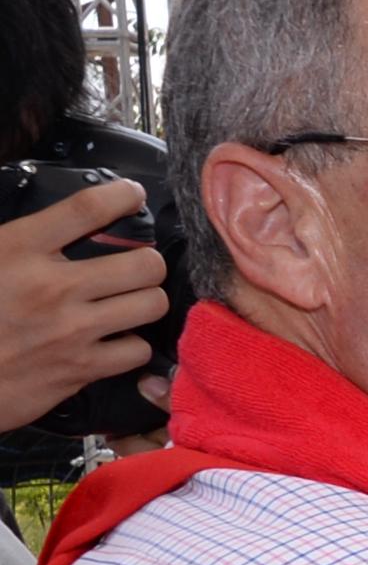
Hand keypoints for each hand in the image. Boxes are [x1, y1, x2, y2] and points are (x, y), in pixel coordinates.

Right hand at [0, 180, 167, 431]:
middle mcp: (51, 287)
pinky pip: (137, 351)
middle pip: (144, 264)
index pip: (86, 210)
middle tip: (135, 267)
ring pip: (152, 304)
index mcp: (18, 249)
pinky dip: (132, 346)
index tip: (131, 195)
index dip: (121, 195)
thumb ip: (18, 240)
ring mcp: (70, 331)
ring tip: (129, 301)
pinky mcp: (80, 369)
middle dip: (146, 262)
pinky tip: (116, 340)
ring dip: (146, 301)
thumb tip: (54, 226)